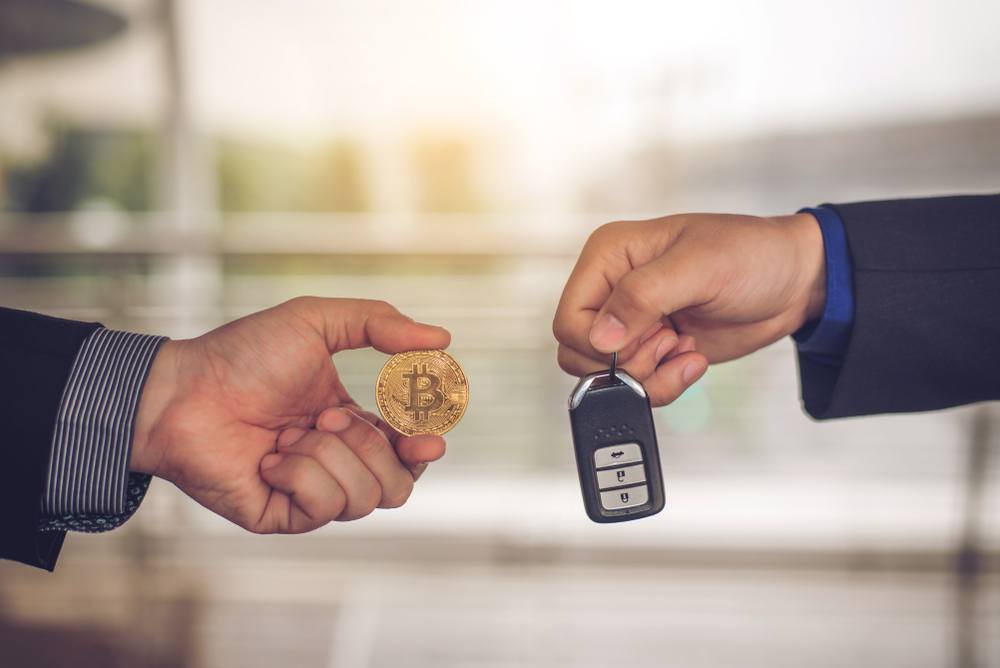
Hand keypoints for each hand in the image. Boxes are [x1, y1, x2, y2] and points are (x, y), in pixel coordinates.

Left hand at [129, 297, 450, 532]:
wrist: (183, 390)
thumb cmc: (243, 354)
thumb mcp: (316, 322)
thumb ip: (380, 323)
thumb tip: (443, 339)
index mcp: (350, 423)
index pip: (406, 451)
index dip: (424, 448)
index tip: (431, 438)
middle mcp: (335, 462)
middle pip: (397, 485)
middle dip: (372, 449)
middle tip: (331, 420)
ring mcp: (310, 492)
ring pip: (366, 498)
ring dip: (331, 456)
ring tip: (290, 434)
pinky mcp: (284, 516)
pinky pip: (325, 508)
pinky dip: (301, 475)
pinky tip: (270, 458)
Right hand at [553, 212, 824, 405]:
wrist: (794, 283)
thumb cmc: (752, 254)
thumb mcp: (699, 266)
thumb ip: (643, 297)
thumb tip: (600, 336)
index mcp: (609, 257)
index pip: (570, 317)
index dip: (601, 342)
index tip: (650, 335)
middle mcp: (612, 289)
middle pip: (579, 352)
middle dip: (627, 362)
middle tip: (669, 341)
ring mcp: (631, 323)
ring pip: (604, 376)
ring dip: (648, 376)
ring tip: (684, 349)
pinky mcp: (651, 349)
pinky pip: (635, 386)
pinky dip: (664, 384)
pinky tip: (692, 359)